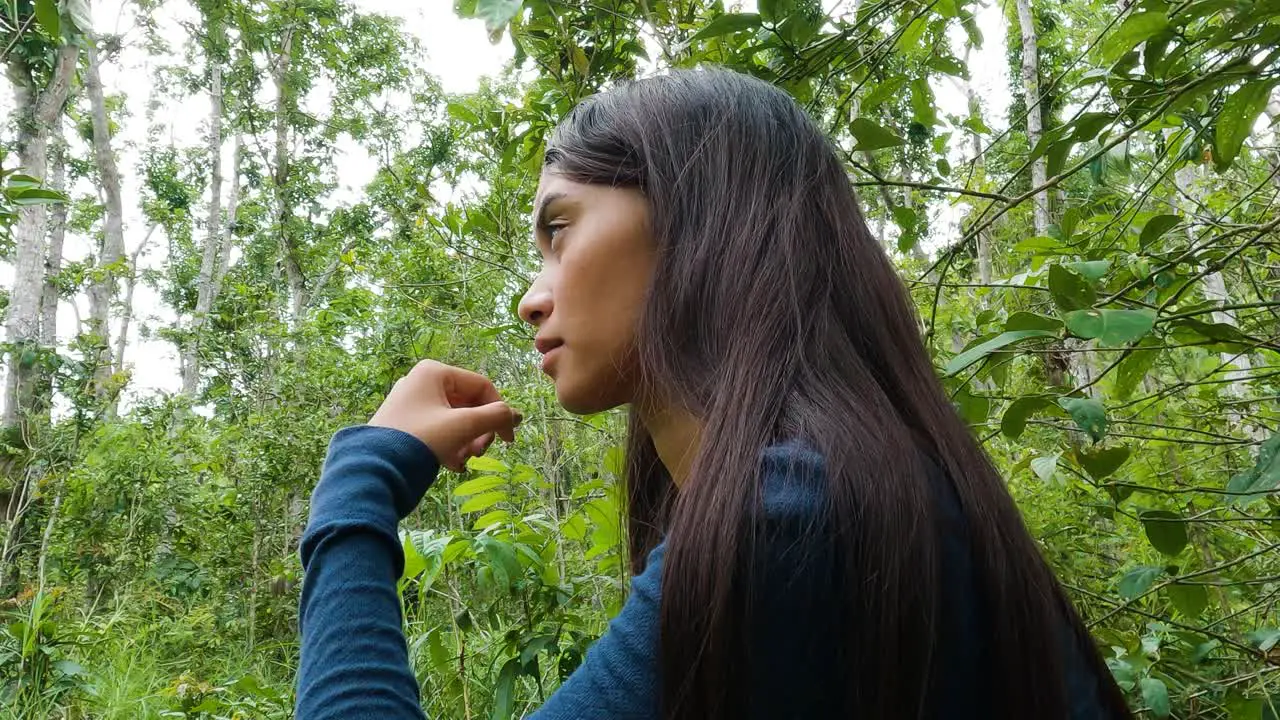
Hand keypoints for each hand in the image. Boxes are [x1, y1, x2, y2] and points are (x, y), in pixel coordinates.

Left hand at [369, 360, 521, 471]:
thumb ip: (496, 417)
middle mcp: (421, 381)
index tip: (507, 441)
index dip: (499, 413)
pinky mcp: (404, 422)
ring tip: (463, 461)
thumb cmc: (421, 439)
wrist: (375, 468)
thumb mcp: (463, 426)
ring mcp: (411, 401)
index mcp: (434, 371)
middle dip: (478, 431)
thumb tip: (517, 416)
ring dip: (466, 441)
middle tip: (479, 453)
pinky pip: (438, 428)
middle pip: (468, 404)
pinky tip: (452, 464)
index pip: (482, 387)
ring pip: (454, 419)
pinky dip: (450, 445)